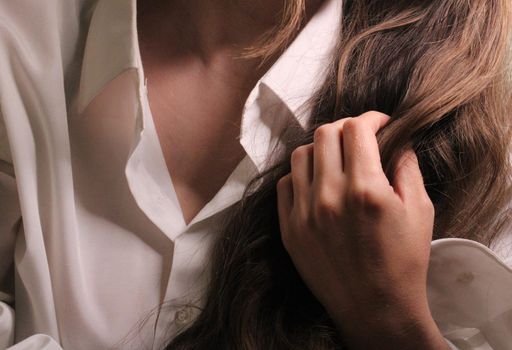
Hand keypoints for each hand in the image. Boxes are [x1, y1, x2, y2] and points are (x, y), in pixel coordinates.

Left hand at [276, 111, 447, 348]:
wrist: (375, 308)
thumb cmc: (403, 263)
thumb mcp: (420, 211)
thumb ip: (407, 168)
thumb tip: (397, 141)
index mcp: (365, 190)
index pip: (356, 128)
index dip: (370, 118)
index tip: (379, 124)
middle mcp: (329, 197)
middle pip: (325, 133)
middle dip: (346, 127)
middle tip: (359, 138)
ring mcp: (304, 213)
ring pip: (300, 154)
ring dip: (320, 148)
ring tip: (335, 158)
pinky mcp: (289, 229)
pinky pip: (284, 184)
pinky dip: (301, 175)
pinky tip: (316, 182)